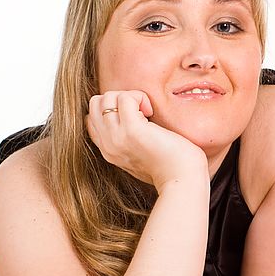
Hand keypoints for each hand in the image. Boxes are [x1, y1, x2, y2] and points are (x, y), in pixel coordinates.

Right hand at [86, 90, 207, 187]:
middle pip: (96, 104)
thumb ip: (128, 139)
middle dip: (119, 98)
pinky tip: (151, 112)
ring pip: (106, 98)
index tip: (136, 117)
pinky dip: (140, 97)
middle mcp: (108, 144)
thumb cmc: (171, 164)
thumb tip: (134, 116)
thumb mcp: (141, 152)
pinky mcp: (132, 131)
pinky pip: (125, 98)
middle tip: (141, 111)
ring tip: (147, 111)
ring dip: (130, 96)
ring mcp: (117, 138)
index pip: (92, 118)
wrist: (182, 179)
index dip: (113, 109)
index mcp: (108, 150)